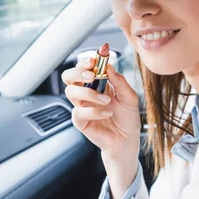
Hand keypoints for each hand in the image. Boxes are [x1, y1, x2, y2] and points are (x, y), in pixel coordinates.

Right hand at [62, 57, 140, 198]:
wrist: (127, 140)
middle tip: (92, 75)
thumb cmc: (127, 118)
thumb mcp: (130, 97)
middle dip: (77, 72)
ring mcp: (82, 106)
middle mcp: (86, 93)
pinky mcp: (81, 121)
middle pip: (68, 76)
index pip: (84, 67)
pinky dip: (93, 111)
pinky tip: (107, 113)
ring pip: (70, 92)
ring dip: (89, 93)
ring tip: (106, 100)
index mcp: (96, 83)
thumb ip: (120, 81)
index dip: (86, 61)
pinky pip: (78, 112)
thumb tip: (109, 66)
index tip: (95, 58)